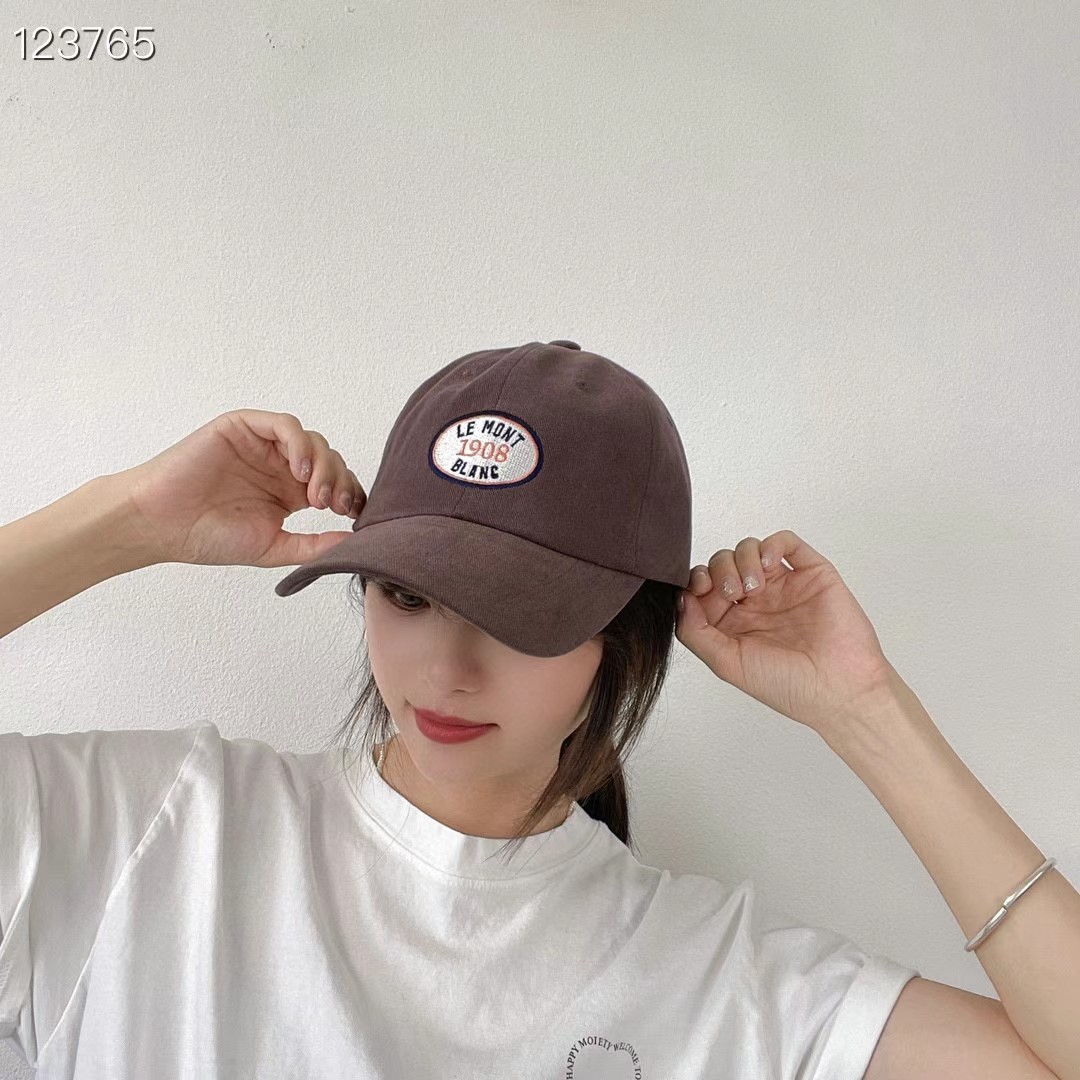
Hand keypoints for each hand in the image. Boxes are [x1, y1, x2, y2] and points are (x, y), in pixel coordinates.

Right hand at [115, 409, 367, 567]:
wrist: (161, 524)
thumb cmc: (208, 537)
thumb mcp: (272, 547)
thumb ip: (313, 545)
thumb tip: (353, 544)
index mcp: (291, 492)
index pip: (335, 484)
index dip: (350, 495)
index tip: (353, 516)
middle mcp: (280, 465)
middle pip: (330, 460)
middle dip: (340, 482)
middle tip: (334, 506)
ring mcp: (263, 445)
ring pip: (312, 441)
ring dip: (323, 465)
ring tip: (315, 494)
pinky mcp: (243, 426)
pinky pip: (283, 424)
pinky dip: (299, 443)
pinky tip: (299, 470)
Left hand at [675, 529, 895, 736]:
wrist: (839, 689)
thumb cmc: (787, 685)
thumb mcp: (727, 664)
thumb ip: (694, 632)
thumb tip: (679, 599)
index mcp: (733, 623)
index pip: (703, 587)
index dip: (696, 582)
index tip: (699, 590)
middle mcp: (756, 602)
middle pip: (722, 563)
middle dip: (719, 570)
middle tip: (733, 593)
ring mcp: (783, 586)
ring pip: (750, 549)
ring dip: (742, 559)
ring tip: (754, 587)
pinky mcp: (811, 574)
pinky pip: (786, 542)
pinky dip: (771, 545)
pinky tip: (770, 566)